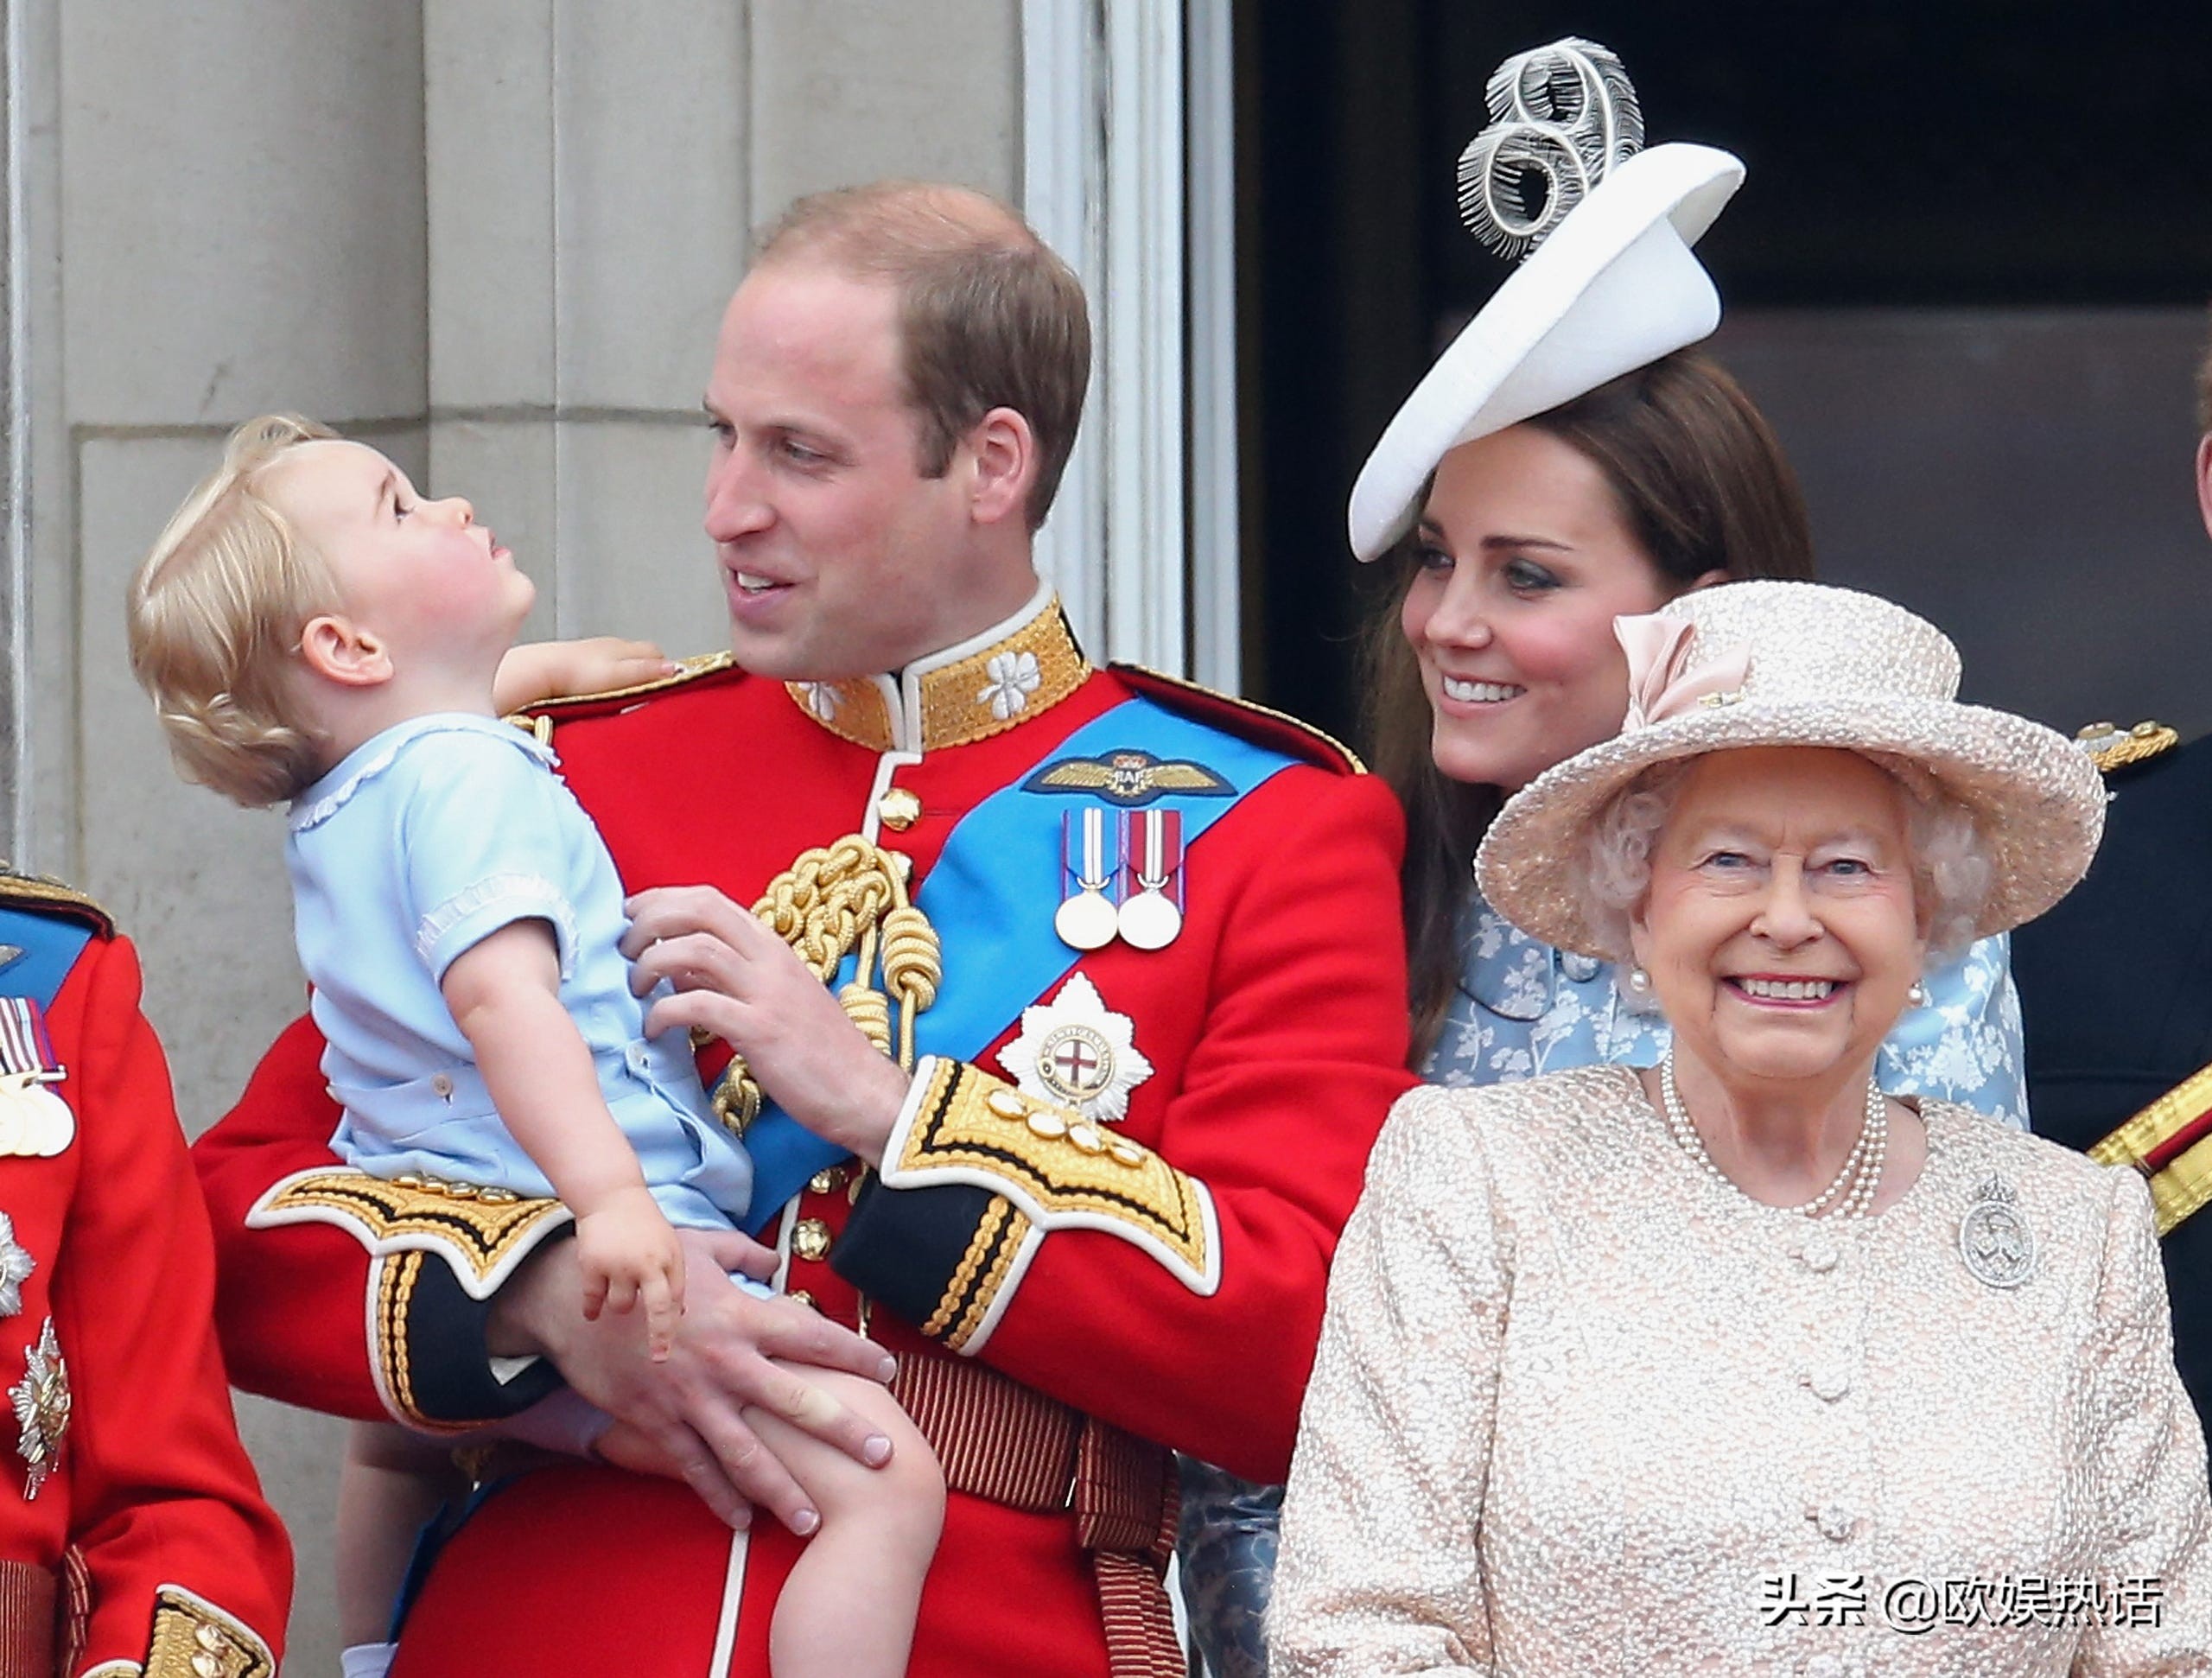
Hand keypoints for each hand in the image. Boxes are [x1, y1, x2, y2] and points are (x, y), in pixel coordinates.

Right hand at [488, 1227, 899, 1532]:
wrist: (572, 1300)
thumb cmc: (642, 1267)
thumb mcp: (699, 1248)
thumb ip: (745, 1254)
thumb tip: (776, 1258)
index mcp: (741, 1315)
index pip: (811, 1335)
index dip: (854, 1353)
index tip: (890, 1371)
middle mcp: (724, 1361)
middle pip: (795, 1402)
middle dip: (842, 1431)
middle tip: (882, 1456)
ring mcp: (691, 1398)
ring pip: (746, 1453)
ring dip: (783, 1489)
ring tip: (814, 1519)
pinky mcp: (657, 1422)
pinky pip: (695, 1468)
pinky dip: (719, 1497)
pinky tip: (743, 1522)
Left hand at [493, 637, 676, 711]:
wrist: (539, 671)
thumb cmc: (576, 677)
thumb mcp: (618, 676)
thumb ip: (646, 672)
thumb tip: (676, 669)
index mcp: (625, 648)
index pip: (658, 655)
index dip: (667, 670)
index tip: (670, 687)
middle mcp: (612, 645)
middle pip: (642, 655)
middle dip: (651, 669)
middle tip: (651, 692)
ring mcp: (594, 651)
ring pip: (622, 659)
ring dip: (629, 672)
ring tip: (628, 693)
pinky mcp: (578, 660)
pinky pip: (603, 665)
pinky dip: (610, 675)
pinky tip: (603, 690)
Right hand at [572, 1188, 685, 1360]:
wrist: (612, 1196)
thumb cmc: (646, 1227)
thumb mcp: (670, 1246)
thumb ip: (674, 1278)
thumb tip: (679, 1316)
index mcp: (670, 1259)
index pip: (675, 1301)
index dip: (671, 1328)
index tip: (666, 1355)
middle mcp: (647, 1263)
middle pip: (656, 1309)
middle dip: (659, 1336)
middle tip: (658, 1358)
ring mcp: (618, 1264)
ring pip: (620, 1306)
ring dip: (620, 1303)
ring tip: (619, 1285)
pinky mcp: (592, 1264)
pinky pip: (593, 1300)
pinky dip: (592, 1308)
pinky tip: (592, 1312)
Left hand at [621, 885, 910, 1165]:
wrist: (865, 1093)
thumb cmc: (819, 1053)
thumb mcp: (774, 1002)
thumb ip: (726, 979)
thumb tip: (676, 970)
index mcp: (773, 948)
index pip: (710, 899)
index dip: (661, 901)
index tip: (631, 918)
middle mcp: (770, 959)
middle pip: (699, 909)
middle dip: (650, 920)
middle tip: (624, 949)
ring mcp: (767, 992)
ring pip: (696, 948)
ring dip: (651, 962)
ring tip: (635, 988)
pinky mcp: (761, 1030)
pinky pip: (698, 1005)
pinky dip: (664, 1013)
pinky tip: (654, 1030)